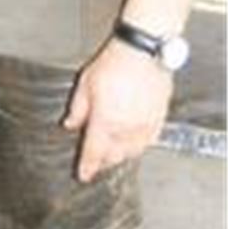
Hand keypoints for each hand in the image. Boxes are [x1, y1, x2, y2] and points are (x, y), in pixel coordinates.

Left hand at [63, 38, 172, 181]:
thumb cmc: (114, 63)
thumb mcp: (85, 83)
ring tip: (112, 154)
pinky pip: (148, 142)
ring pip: (132, 152)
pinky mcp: (159, 120)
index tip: (82, 176)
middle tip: (95, 162)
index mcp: (105, 121)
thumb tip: (70, 124)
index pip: (94, 152)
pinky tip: (132, 144)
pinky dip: (138, 147)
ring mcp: (145, 126)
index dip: (87, 167)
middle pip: (114, 155)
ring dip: (120, 156)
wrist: (143, 52)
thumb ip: (78, 108)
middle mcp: (126, 128)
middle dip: (103, 161)